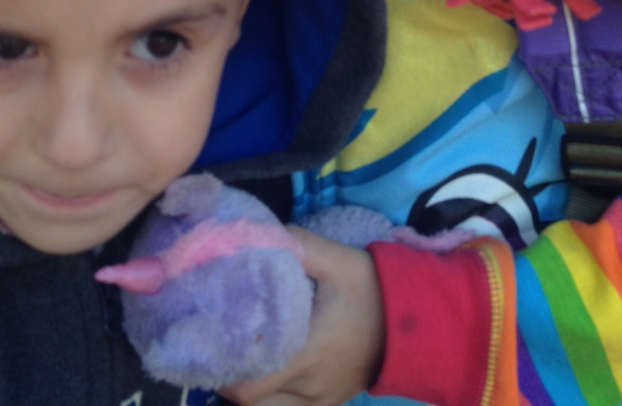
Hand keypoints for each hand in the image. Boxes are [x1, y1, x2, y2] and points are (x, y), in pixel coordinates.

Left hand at [219, 226, 383, 405]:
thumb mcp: (336, 259)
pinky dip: (269, 396)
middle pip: (252, 405)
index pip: (250, 386)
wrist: (417, 319)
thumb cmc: (373, 288)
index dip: (221, 369)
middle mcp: (310, 387)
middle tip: (214, 345)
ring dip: (248, 390)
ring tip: (235, 356)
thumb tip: (256, 232)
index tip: (205, 342)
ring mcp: (321, 400)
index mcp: (307, 354)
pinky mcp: (329, 402)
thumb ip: (295, 244)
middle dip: (228, 380)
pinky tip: (262, 367)